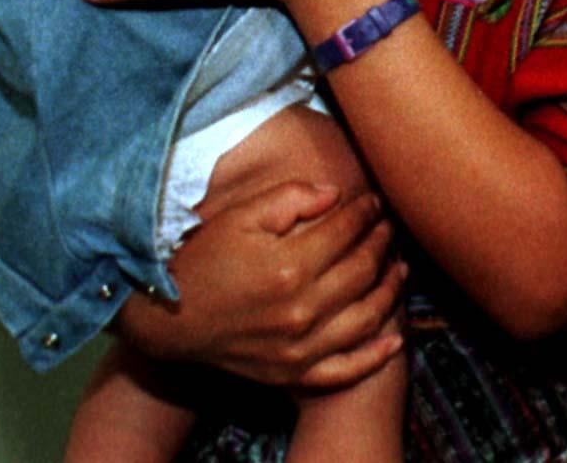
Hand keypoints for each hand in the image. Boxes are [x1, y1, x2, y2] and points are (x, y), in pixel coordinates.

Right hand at [114, 181, 403, 388]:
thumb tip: (337, 194)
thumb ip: (291, 197)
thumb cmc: (204, 258)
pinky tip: (395, 339)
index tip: (374, 201)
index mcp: (289, 266)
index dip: (366, 211)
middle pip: (363, 270)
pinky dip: (375, 356)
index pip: (347, 231)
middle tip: (389, 227)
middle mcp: (299, 311)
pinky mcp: (291, 373)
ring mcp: (298, 348)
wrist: (167, 317)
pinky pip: (345, 370)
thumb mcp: (241, 215)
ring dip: (391, 290)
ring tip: (400, 268)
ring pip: (366, 317)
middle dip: (382, 242)